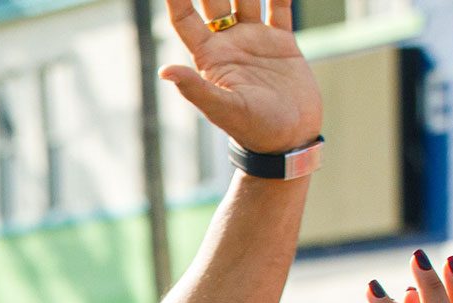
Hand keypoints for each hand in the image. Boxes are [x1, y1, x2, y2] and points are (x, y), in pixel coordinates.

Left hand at [162, 1, 320, 154]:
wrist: (288, 139)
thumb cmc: (253, 130)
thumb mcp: (222, 108)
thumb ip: (195, 88)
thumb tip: (164, 71)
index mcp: (209, 58)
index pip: (185, 19)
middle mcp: (229, 44)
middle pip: (214, 1)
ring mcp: (255, 40)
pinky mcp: (281, 42)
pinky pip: (280, 6)